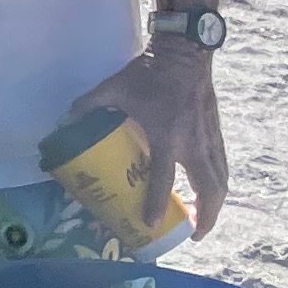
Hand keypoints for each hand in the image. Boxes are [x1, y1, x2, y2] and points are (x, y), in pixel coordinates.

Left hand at [69, 37, 227, 236]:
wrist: (186, 53)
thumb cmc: (149, 72)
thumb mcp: (113, 88)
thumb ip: (88, 105)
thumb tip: (64, 120)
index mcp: (167, 136)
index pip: (162, 179)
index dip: (155, 203)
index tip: (150, 225)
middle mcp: (193, 144)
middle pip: (208, 189)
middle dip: (204, 216)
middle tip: (193, 234)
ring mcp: (209, 139)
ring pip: (220, 180)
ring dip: (215, 204)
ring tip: (204, 220)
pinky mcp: (217, 132)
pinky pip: (222, 165)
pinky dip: (219, 183)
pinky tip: (212, 190)